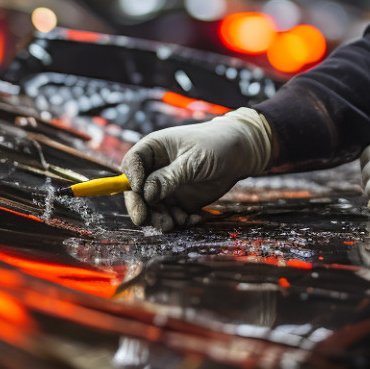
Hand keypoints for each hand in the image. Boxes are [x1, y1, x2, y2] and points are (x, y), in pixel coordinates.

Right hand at [121, 108, 272, 230]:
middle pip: (136, 191)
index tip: (138, 190)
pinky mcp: (179, 202)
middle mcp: (155, 170)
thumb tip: (146, 193)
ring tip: (176, 222)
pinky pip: (171, 216)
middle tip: (143, 220)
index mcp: (154, 150)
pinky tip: (195, 219)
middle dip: (140, 206)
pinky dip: (179, 221)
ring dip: (160, 218)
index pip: (132, 164)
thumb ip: (169, 176)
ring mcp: (166, 188)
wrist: (239, 155)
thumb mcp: (192, 160)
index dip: (130, 178)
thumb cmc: (215, 146)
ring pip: (153, 208)